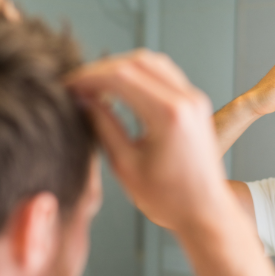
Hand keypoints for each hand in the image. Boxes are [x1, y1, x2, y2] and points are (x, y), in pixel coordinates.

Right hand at [67, 50, 229, 232]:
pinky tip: (120, 90)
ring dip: (121, 68)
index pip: (121, 76)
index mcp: (169, 115)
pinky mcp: (196, 104)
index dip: (89, 77)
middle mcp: (186, 100)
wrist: (205, 213)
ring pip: (152, 63)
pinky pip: (165, 74)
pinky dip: (139, 75)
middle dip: (102, 70)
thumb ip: (103, 127)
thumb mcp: (125, 166)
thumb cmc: (169, 200)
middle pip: (136, 62)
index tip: (69, 86)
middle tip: (78, 85)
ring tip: (96, 87)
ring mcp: (194, 99)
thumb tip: (83, 101)